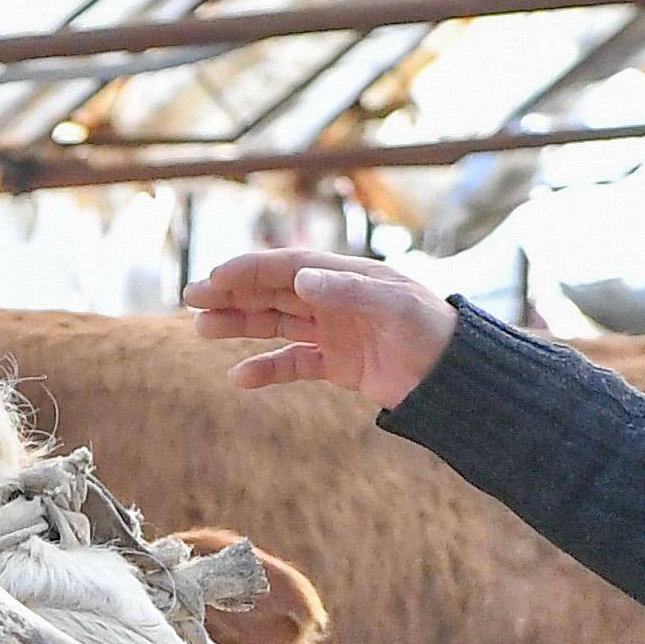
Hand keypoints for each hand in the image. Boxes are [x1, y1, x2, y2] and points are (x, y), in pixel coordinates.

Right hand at [190, 248, 459, 406]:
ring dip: (238, 324)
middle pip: (272, 291)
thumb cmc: (429, 329)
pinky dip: (265, 369)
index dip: (250, 270)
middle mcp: (333, 299)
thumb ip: (345, 291)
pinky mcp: (337, 364)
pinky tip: (238, 376)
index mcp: (345, 276)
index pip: (287, 267)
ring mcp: (333, 331)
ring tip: (200, 327)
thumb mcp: (392, 305)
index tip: (215, 277)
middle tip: (191, 297)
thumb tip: (299, 278)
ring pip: (274, 323)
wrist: (454, 376)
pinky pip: (292, 363)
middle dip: (232, 293)